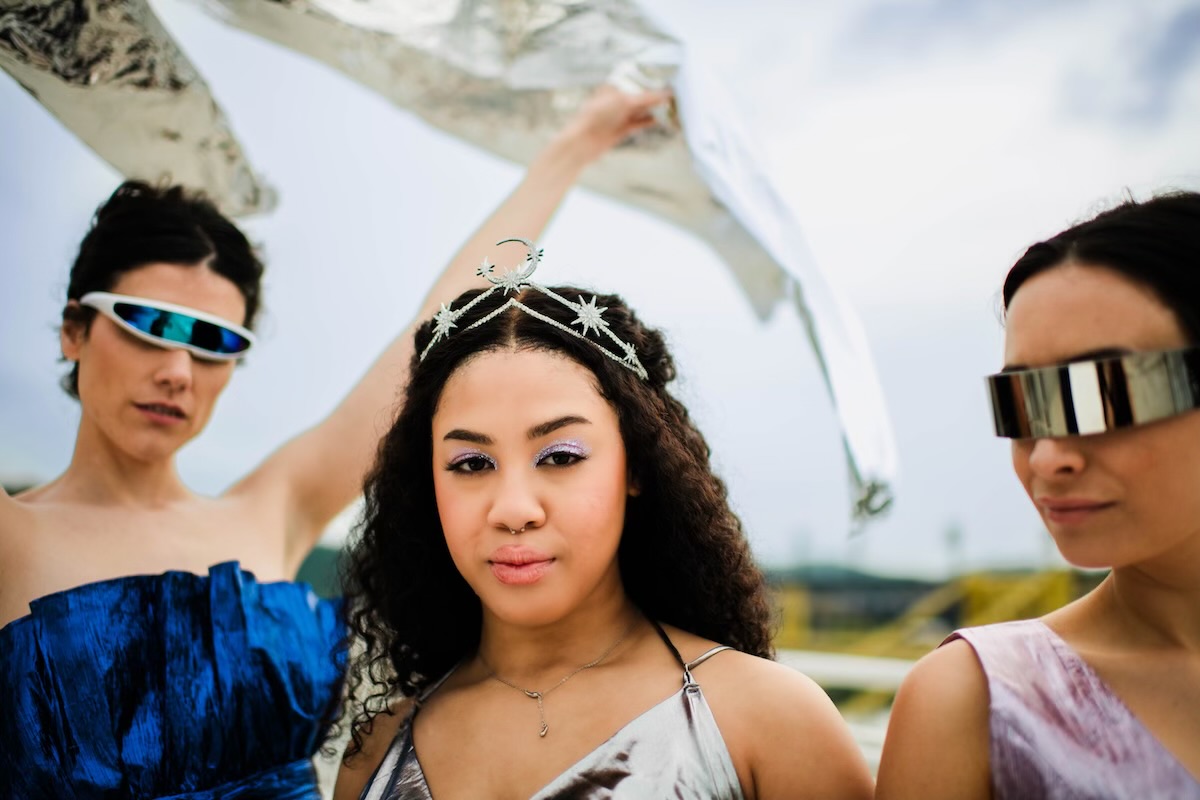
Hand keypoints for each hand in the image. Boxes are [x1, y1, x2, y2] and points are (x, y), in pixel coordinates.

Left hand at [553, 84, 672, 165]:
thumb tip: (667, 93)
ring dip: (656, 107)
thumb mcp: (624, 102)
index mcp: (614, 86)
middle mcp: (617, 99)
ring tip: (672, 105)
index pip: (636, 77)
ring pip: (642, 109)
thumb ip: (647, 97)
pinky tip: (662, 119)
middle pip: (641, 94)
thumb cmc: (598, 116)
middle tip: (676, 91)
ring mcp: (619, 114)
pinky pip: (640, 123)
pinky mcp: (621, 129)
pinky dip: (651, 121)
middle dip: (656, 93)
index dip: (652, 77)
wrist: (582, 143)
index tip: (669, 76)